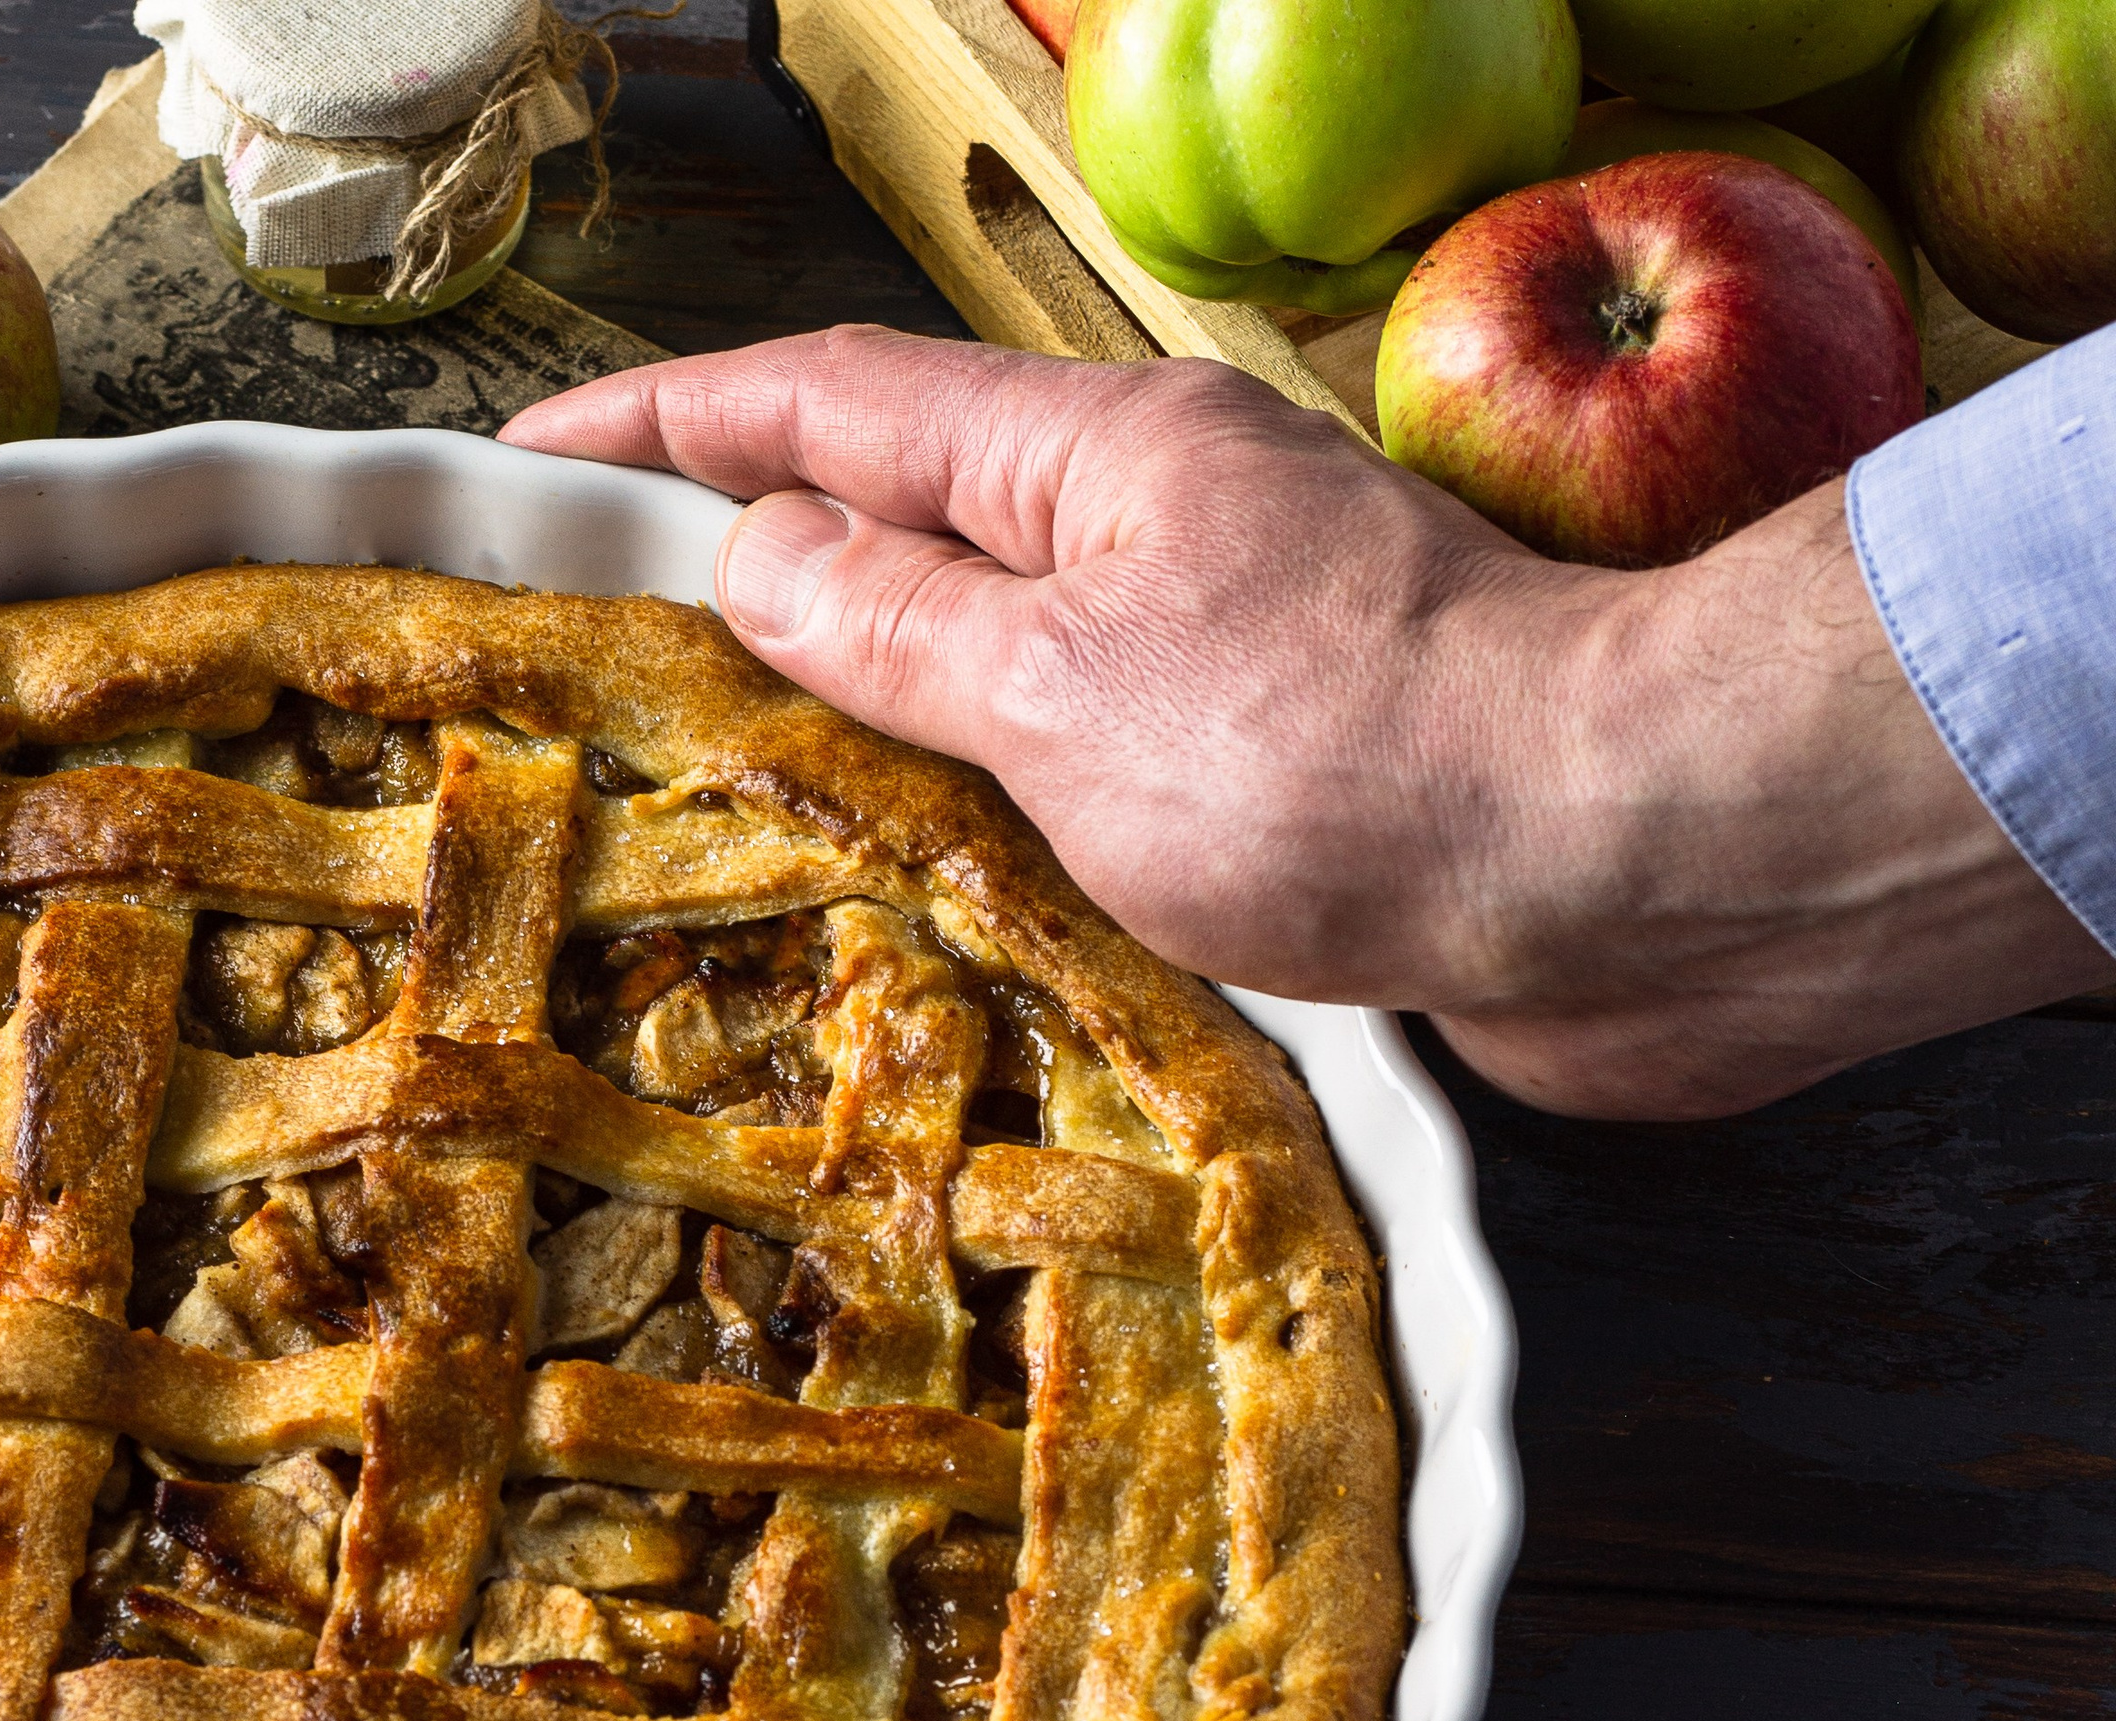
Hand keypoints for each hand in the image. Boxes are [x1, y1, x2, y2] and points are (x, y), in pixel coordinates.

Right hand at [504, 330, 2108, 1116]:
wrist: (1622, 881)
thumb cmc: (1351, 764)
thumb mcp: (1066, 686)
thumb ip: (898, 628)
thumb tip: (752, 557)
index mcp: (1094, 460)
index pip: (833, 404)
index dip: (668, 419)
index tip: (534, 446)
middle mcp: (1158, 535)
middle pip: (911, 518)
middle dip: (751, 555)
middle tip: (601, 637)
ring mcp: (1223, 656)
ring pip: (992, 657)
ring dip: (863, 698)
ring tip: (724, 773)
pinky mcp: (1278, 784)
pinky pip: (1078, 773)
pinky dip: (981, 806)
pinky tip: (923, 881)